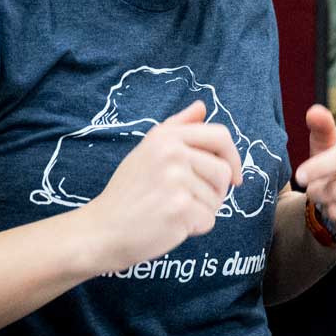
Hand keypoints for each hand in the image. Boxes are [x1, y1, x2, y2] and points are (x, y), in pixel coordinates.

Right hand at [82, 101, 242, 272]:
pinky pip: (209, 219)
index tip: (234, 176)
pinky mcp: (180, 208)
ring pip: (218, 199)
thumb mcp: (148, 150)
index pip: (220, 136)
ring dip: (203, 211)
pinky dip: (195, 228)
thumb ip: (177, 127)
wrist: (102, 229)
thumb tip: (201, 107)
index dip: (233, 157)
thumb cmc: (129, 191)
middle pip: (224, 171)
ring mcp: (176, 180)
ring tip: (173, 211)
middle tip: (190, 201)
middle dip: (216, 191)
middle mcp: (172, 153)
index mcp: (166, 136)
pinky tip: (171, 225)